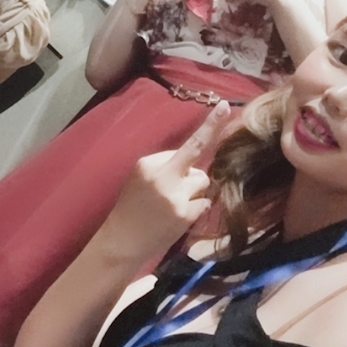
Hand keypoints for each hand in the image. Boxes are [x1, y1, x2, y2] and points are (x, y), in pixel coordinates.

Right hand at [95, 101, 232, 265]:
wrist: (121, 241)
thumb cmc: (131, 206)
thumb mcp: (140, 176)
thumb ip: (165, 164)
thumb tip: (193, 162)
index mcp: (149, 163)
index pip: (187, 144)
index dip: (210, 125)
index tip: (224, 106)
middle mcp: (164, 175)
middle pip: (198, 167)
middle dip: (191, 177)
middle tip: (173, 192)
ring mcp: (176, 196)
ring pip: (202, 184)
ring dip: (193, 193)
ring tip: (172, 206)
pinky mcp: (185, 215)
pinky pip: (203, 204)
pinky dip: (194, 209)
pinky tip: (176, 217)